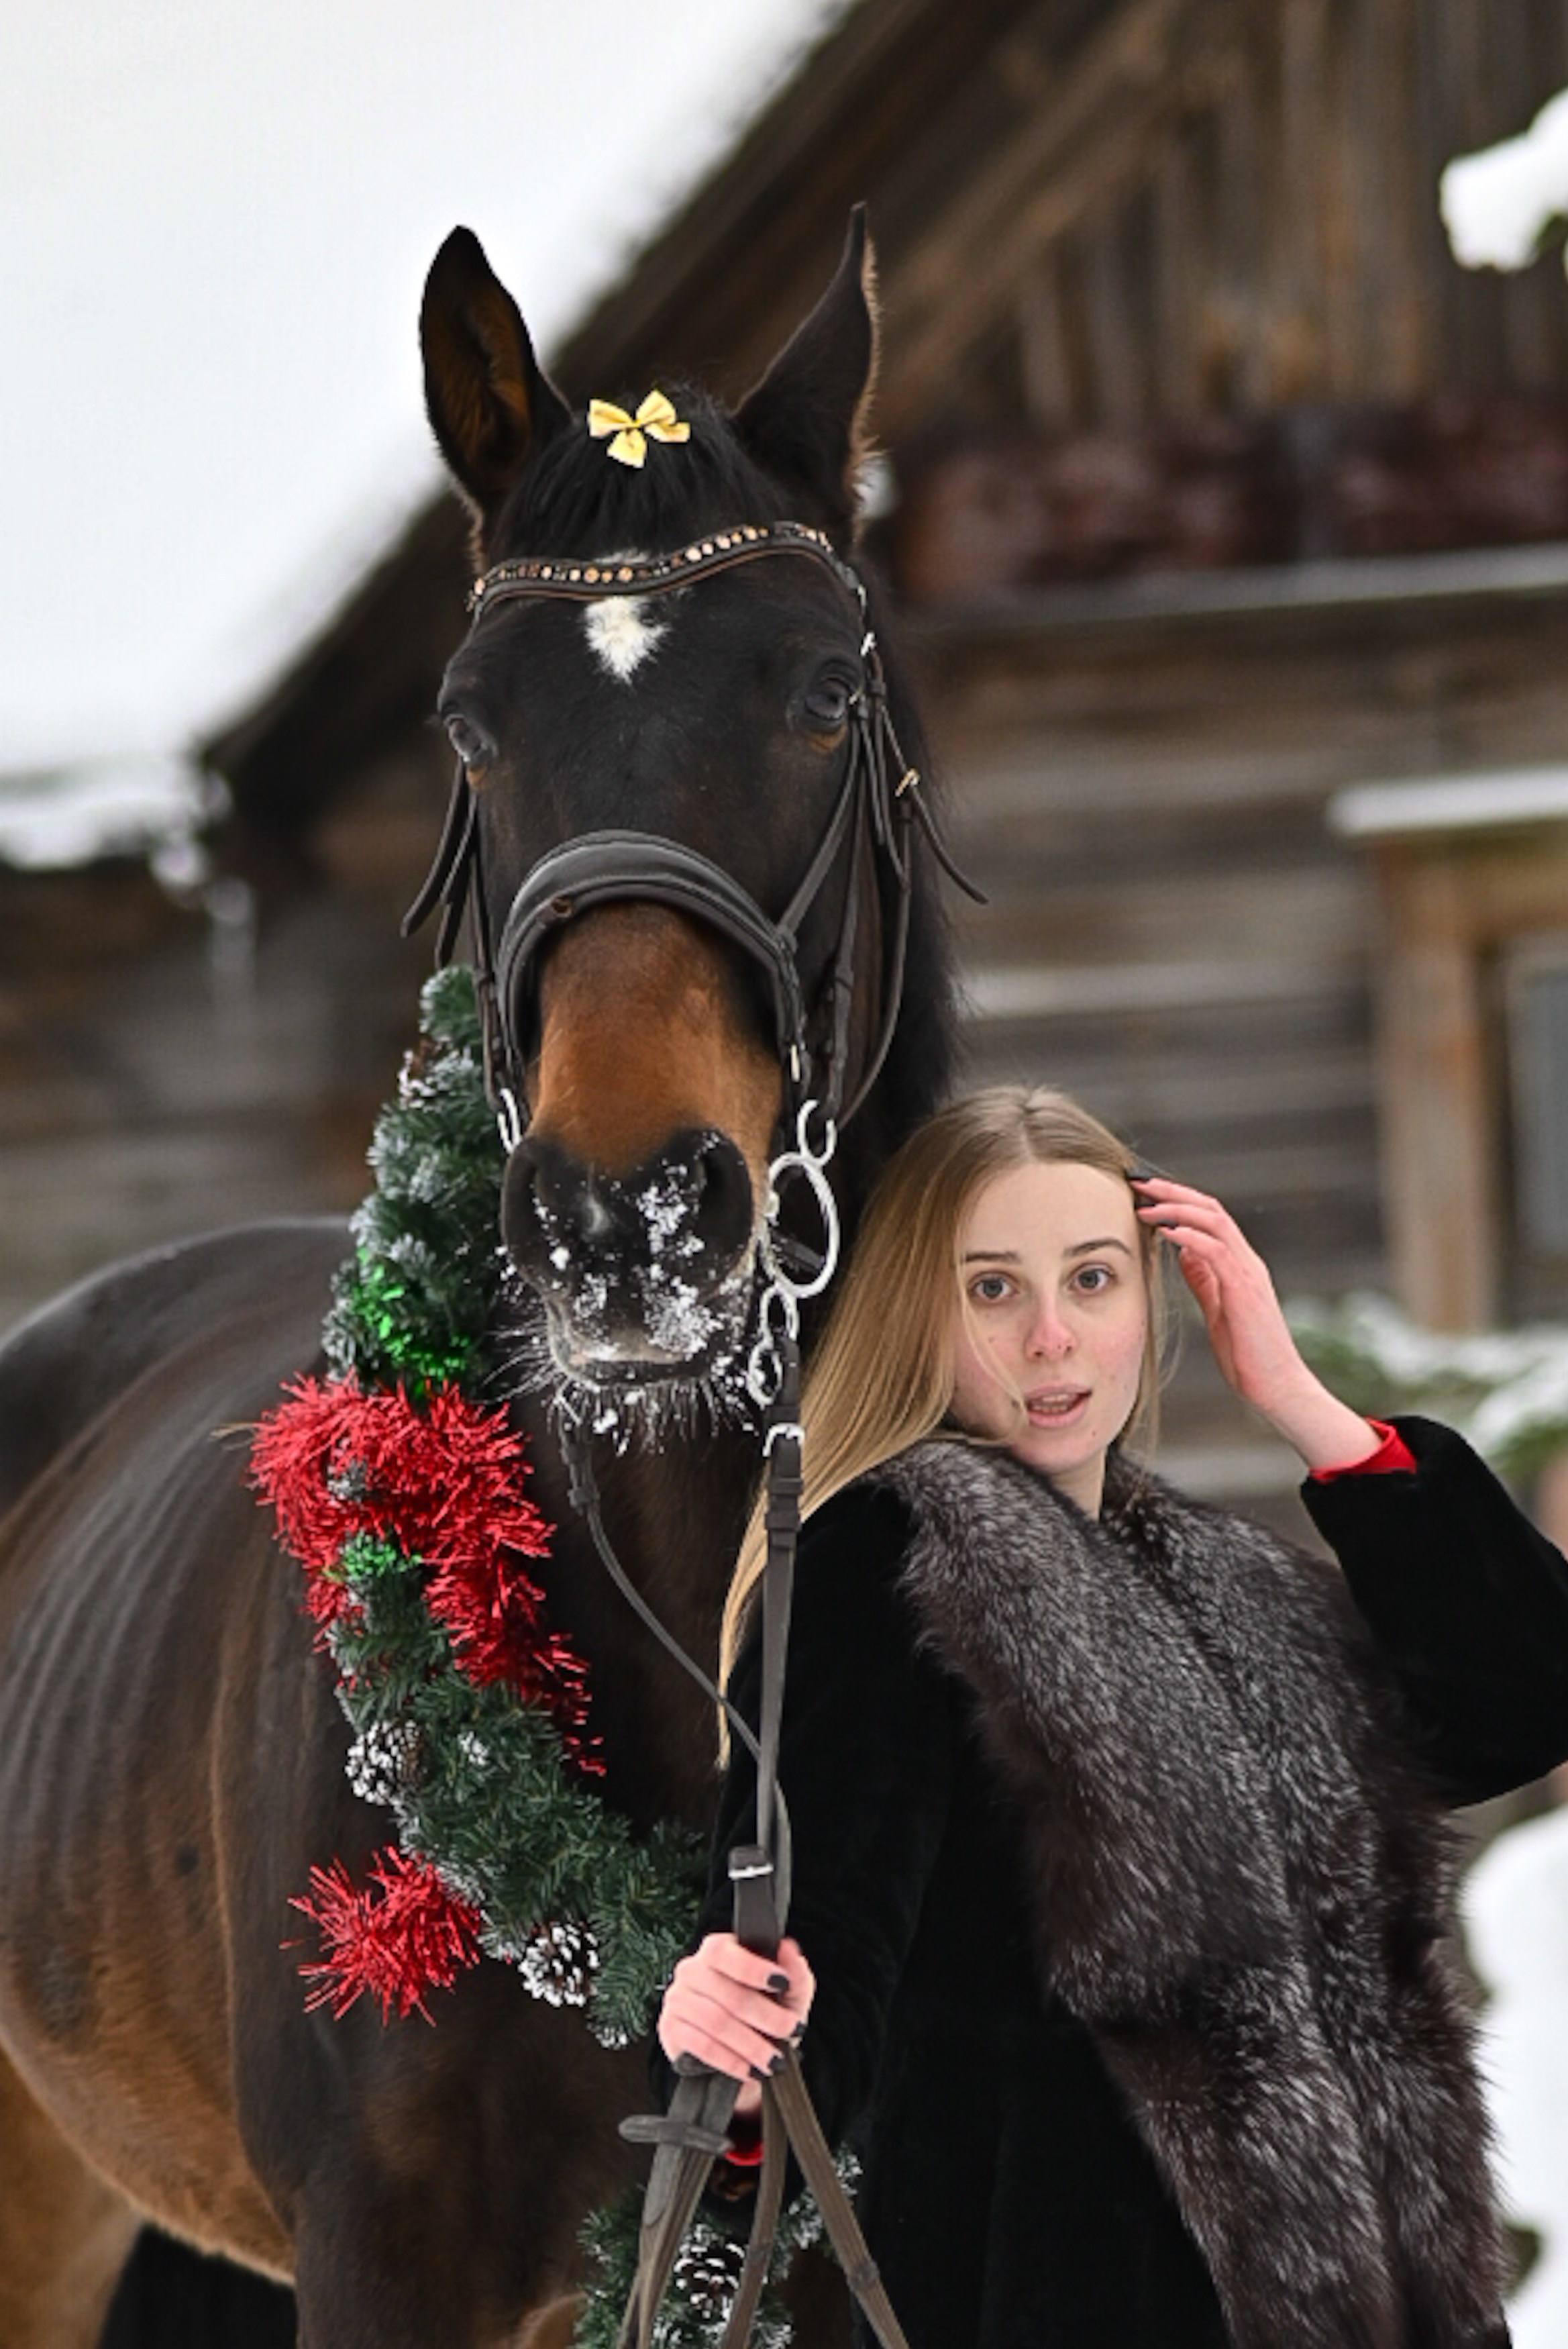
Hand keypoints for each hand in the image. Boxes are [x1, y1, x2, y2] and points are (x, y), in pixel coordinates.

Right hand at [657, 1933, 814, 2120]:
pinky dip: (730, 2060)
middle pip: (728, 1993)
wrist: (741, 2051)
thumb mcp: (787, 1995)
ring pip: (716, 2021)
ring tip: (774, 2060)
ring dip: (750, 2044)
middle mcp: (691, 1970)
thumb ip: (794, 1971)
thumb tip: (787, 1948)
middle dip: (766, 2015)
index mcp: (717, 1951)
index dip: (753, 1967)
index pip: (724, 1952)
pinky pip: (702, 2045)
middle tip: (789, 2030)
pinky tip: (749, 2069)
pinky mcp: (670, 2029)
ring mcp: (678, 1999)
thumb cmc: (764, 2014)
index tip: (781, 1983)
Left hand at [1132, 1177, 1378, 1472]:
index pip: (1210, 1217)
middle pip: (1211, 1209)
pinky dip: (1190, 1236)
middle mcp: (1247, 1262)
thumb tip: (1183, 1253)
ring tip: (1146, 1203)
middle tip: (1139, 1183)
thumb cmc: (1248, 1355)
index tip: (1146, 1194)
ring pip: (1215, 1222)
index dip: (1178, 1200)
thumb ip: (1204, 1280)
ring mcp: (1249, 1274)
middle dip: (1173, 1192)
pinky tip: (1166, 1231)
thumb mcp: (1218, 1310)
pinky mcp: (1245, 1291)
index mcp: (1240, 1266)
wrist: (1278, 1386)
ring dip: (1177, 1208)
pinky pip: (1217, 1251)